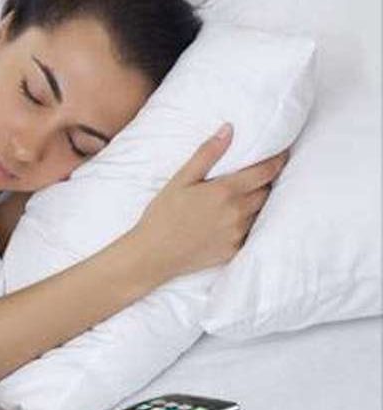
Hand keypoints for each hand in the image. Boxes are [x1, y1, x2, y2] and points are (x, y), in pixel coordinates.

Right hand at [131, 123, 289, 280]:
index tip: (283, 153)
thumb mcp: (180, 179)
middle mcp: (237, 213)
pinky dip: (247, 224)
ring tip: (243, 198)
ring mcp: (237, 234)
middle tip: (257, 175)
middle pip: (266, 192)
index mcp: (225, 191)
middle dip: (266, 182)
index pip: (265, 172)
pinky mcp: (234, 251)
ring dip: (256, 203)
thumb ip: (207, 154)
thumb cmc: (163, 214)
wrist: (153, 254)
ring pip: (260, 213)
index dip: (278, 161)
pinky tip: (232, 221)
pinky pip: (250, 233)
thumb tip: (229, 129)